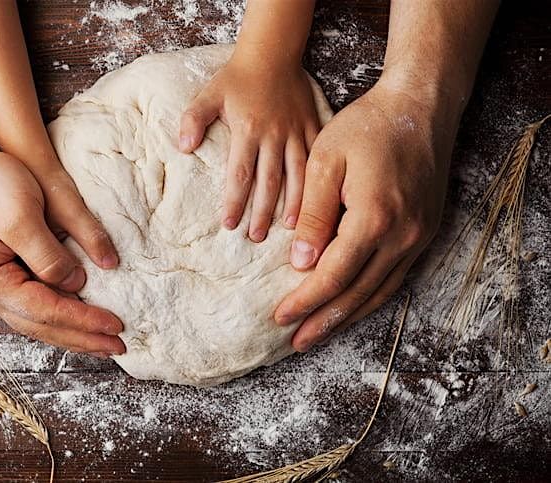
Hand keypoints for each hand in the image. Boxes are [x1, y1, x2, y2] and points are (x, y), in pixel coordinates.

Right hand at [0, 143, 124, 355]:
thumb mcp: (20, 213)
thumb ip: (47, 253)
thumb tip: (75, 283)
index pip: (45, 311)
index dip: (83, 320)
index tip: (116, 325)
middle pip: (41, 326)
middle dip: (82, 338)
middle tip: (119, 347)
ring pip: (37, 321)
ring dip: (72, 333)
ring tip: (103, 342)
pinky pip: (34, 306)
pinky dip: (59, 316)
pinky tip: (78, 320)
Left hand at [179, 54, 319, 241]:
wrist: (272, 52)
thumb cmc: (238, 77)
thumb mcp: (209, 93)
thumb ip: (193, 119)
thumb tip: (183, 147)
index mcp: (248, 130)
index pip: (240, 174)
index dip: (235, 201)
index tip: (229, 224)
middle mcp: (274, 135)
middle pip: (268, 181)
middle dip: (262, 212)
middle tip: (255, 237)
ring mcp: (296, 132)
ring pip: (297, 174)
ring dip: (294, 203)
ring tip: (291, 230)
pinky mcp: (313, 126)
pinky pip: (318, 158)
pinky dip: (319, 181)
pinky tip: (319, 201)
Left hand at [274, 80, 459, 350]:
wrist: (420, 106)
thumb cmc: (367, 127)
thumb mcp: (325, 162)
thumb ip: (313, 215)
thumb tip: (300, 262)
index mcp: (373, 218)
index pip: (333, 275)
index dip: (305, 300)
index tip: (279, 317)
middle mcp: (402, 235)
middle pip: (357, 293)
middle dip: (324, 320)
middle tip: (296, 342)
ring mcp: (418, 236)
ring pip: (379, 291)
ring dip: (348, 316)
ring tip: (318, 334)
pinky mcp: (424, 232)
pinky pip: (395, 277)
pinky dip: (370, 297)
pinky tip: (352, 307)